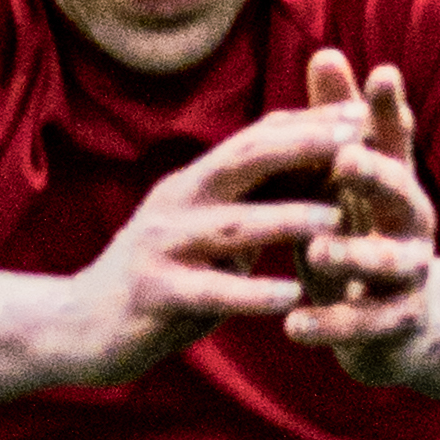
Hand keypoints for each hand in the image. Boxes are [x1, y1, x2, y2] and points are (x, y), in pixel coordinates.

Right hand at [38, 114, 350, 393]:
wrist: (78, 326)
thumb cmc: (160, 277)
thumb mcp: (203, 230)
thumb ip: (248, 202)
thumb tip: (311, 167)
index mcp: (193, 184)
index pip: (255, 140)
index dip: (307, 126)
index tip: (360, 114)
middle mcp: (176, 204)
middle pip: (243, 163)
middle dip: (301, 149)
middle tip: (355, 142)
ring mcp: (162, 248)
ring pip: (231, 226)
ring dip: (285, 220)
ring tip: (335, 219)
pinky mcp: (153, 294)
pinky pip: (210, 292)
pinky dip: (252, 292)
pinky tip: (291, 297)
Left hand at [274, 50, 439, 384]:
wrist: (392, 326)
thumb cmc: (359, 235)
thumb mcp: (344, 184)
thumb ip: (333, 125)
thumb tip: (324, 51)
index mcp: (396, 186)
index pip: (395, 139)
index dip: (389, 108)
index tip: (380, 72)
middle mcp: (411, 226)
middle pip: (404, 194)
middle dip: (376, 175)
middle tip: (344, 158)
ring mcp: (408, 277)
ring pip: (389, 263)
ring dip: (354, 255)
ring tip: (317, 250)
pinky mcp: (394, 325)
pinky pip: (364, 325)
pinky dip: (331, 325)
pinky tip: (294, 326)